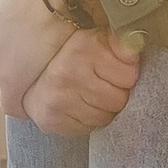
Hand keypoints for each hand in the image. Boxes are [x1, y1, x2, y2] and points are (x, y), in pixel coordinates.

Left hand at [0, 0, 73, 120]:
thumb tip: (35, 12)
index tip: (20, 74)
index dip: (3, 71)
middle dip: (7, 88)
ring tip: (35, 99)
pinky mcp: (10, 80)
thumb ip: (19, 13)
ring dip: (15, 99)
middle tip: (29, 91)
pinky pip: (12, 106)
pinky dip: (24, 108)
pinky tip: (37, 106)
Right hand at [24, 28, 143, 135]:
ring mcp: (58, 99)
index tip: (116, 70)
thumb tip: (137, 43)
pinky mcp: (52, 120)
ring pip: (105, 117)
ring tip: (91, 95)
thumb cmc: (71, 57)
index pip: (130, 75)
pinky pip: (89, 128)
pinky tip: (79, 106)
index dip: (127, 74)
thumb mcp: (97, 39)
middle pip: (119, 100)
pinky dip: (88, 120)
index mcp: (83, 48)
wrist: (30, 75)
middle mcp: (68, 73)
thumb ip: (121, 43)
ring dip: (103, 109)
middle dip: (116, 93)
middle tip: (104, 84)